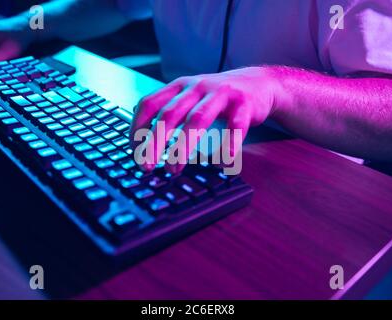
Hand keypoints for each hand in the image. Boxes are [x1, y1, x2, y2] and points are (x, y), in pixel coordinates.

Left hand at [130, 66, 281, 172]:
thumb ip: (169, 111)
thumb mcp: (190, 97)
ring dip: (183, 146)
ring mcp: (220, 94)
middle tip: (146, 166)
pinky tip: (224, 162)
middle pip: (169, 114)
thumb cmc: (218, 96)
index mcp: (179, 86)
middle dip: (154, 142)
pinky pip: (235, 125)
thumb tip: (143, 137)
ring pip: (197, 120)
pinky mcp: (243, 103)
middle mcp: (196, 87)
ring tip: (174, 169)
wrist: (258, 82)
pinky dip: (229, 144)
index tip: (133, 151)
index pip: (149, 104)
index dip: (137, 127)